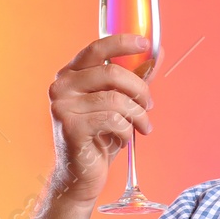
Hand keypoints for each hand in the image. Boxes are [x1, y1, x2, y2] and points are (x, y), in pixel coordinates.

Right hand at [47, 34, 154, 205]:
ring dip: (138, 115)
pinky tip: (123, 139)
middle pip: (112, 73)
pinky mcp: (70, 127)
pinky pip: (113, 120)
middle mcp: (61, 86)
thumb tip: (157, 54)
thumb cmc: (100, 137)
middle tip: (149, 105)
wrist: (80, 175)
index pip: (97, 49)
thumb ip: (134, 78)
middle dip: (140, 90)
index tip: (145, 43)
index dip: (122, 42)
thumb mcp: (118, 104)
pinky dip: (127, 131)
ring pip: (116, 99)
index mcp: (71, 74)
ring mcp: (62, 106)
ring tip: (141, 127)